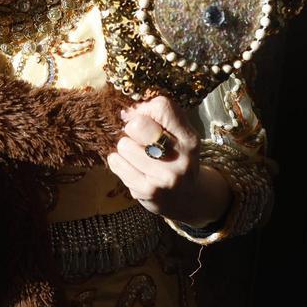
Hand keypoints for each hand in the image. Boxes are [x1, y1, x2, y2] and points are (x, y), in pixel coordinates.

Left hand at [106, 96, 230, 227]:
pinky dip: (120, 162)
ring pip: (123, 145)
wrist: (185, 199)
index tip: (147, 119)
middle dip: (132, 129)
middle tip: (140, 140)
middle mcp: (181, 158)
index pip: (162, 107)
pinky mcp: (147, 191)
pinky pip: (116, 162)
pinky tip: (134, 169)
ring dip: (126, 149)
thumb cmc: (175, 158)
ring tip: (139, 158)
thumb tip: (125, 112)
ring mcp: (165, 177)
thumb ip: (156, 116)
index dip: (146, 110)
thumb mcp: (177, 135)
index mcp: (190, 138)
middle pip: (137, 125)